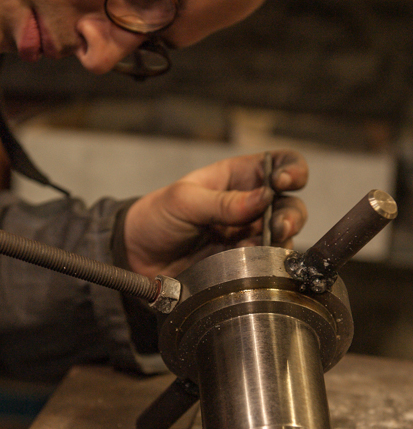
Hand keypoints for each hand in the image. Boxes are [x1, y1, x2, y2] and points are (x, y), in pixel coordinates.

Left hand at [124, 150, 307, 278]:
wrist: (136, 256)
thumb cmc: (156, 217)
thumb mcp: (183, 201)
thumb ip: (222, 202)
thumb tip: (263, 198)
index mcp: (237, 177)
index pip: (279, 164)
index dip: (291, 170)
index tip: (283, 182)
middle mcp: (249, 204)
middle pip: (290, 204)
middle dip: (291, 214)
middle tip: (277, 227)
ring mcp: (248, 235)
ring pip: (284, 236)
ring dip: (283, 241)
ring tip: (267, 246)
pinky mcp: (243, 263)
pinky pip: (267, 263)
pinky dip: (268, 264)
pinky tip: (255, 263)